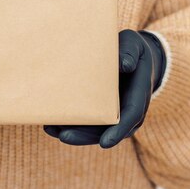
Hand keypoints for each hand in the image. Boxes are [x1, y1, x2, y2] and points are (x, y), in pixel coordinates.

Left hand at [43, 29, 165, 148]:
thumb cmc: (132, 50)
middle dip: (86, 136)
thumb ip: (130, 53)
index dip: (118, 131)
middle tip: (64, 136)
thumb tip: (124, 65)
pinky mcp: (101, 109)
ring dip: (74, 133)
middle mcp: (127, 109)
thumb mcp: (133, 45)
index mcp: (138, 94)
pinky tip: (51, 124)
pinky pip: (88, 122)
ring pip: (95, 130)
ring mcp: (114, 111)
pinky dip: (71, 124)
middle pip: (108, 130)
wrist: (133, 55)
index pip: (131, 116)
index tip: (105, 143)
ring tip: (52, 130)